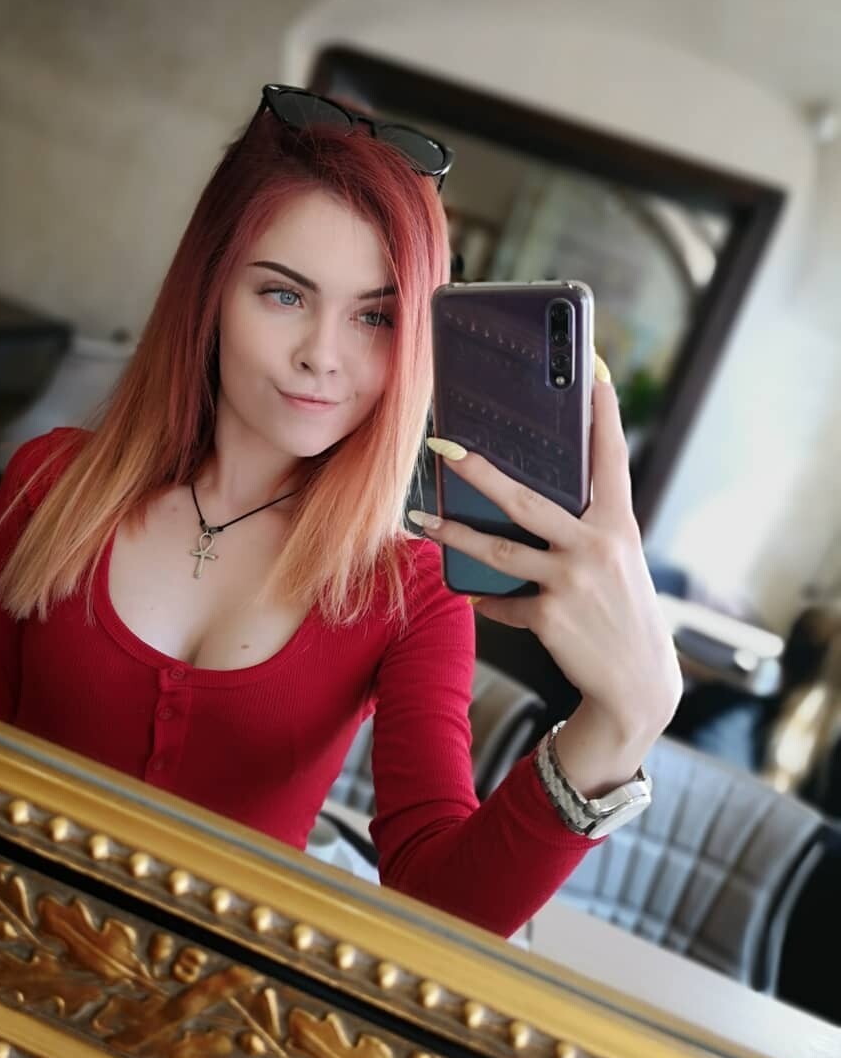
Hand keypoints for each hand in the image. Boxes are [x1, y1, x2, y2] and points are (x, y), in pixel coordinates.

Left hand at [410, 368, 681, 758]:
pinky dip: (489, 601)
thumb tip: (517, 506)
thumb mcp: (615, 563)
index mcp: (619, 525)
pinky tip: (475, 596)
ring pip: (497, 550)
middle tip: (445, 446)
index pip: (611, 460)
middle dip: (480, 471)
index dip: (603, 416)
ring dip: (452, 534)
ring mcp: (572, 582)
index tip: (593, 371)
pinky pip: (503, 602)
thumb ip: (580, 532)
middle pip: (525, 500)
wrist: (637, 686)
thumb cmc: (620, 613)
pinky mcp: (550, 616)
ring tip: (420, 517)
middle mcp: (598, 547)